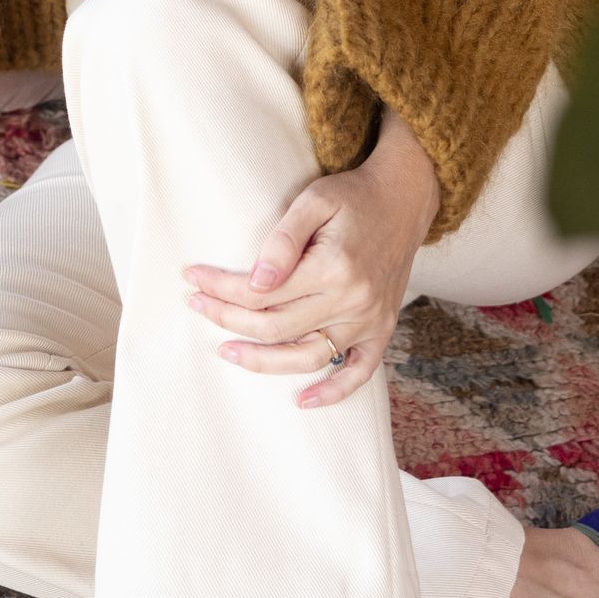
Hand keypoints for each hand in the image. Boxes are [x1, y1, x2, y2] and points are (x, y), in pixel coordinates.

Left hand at [182, 148, 439, 410]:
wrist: (404, 199)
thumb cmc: (353, 197)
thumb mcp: (314, 200)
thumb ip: (283, 240)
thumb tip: (256, 282)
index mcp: (333, 268)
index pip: (261, 292)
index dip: (221, 288)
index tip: (194, 279)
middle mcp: (352, 300)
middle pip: (275, 327)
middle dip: (228, 318)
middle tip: (197, 306)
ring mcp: (368, 320)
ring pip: (307, 357)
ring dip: (263, 361)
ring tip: (227, 352)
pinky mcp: (381, 329)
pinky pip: (358, 372)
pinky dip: (333, 392)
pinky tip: (302, 400)